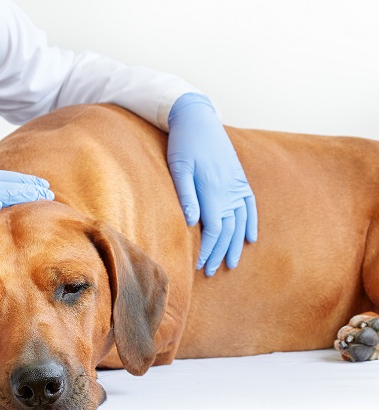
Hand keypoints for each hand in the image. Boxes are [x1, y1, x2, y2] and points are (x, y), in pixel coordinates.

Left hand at [167, 93, 257, 275]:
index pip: (213, 230)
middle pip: (228, 231)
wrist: (198, 117)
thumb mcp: (178, 166)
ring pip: (240, 222)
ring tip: (231, 264)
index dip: (207, 250)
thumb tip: (193, 222)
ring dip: (236, 245)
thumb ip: (186, 194)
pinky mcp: (240, 178)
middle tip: (211, 272)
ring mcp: (237, 185)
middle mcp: (229, 191)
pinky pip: (250, 206)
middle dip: (220, 253)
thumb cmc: (183, 142)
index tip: (199, 266)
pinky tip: (251, 238)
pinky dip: (251, 223)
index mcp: (213, 190)